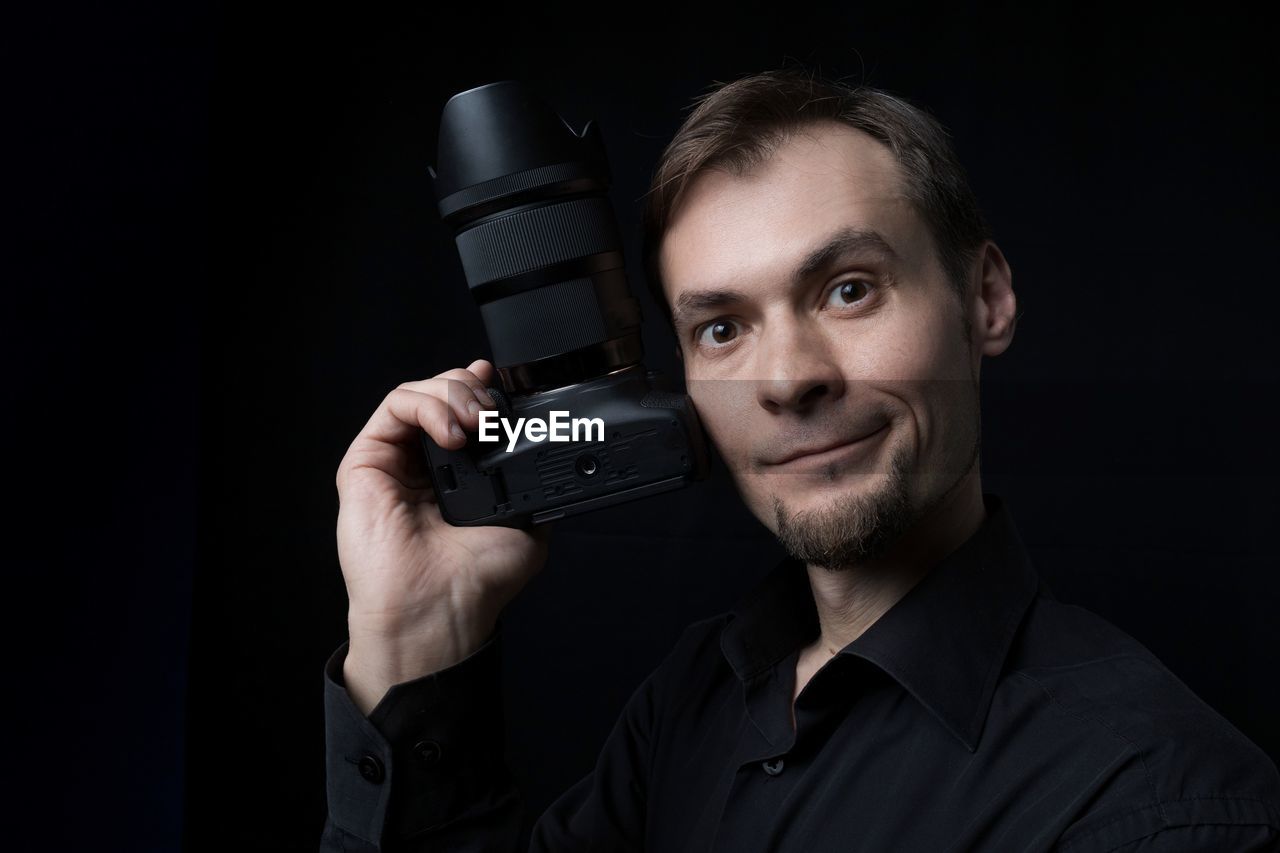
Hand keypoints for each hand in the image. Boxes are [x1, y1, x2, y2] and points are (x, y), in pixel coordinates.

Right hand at [334, 358, 551, 709]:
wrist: (441, 607)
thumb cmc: (477, 579)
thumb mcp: (528, 523)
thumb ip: (532, 483)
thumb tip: (546, 449)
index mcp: (458, 475)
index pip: (466, 411)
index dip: (484, 389)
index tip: (503, 385)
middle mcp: (424, 463)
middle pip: (444, 393)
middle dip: (473, 389)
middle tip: (492, 413)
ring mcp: (394, 460)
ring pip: (419, 393)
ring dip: (453, 393)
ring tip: (475, 422)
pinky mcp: (366, 461)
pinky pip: (394, 407)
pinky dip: (427, 404)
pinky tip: (451, 432)